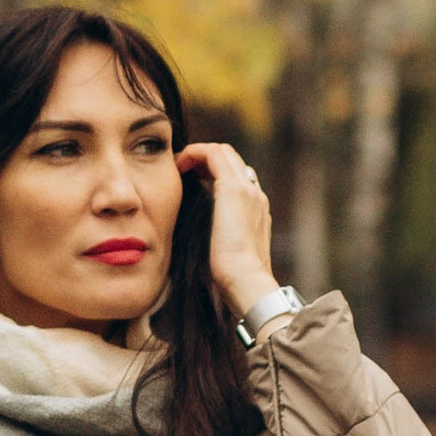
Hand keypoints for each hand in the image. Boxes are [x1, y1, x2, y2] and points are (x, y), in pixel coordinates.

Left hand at [177, 138, 277, 322]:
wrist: (246, 283)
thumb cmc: (232, 280)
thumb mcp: (226, 255)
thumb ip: (217, 241)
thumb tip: (196, 244)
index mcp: (257, 212)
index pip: (238, 178)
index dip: (213, 173)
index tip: (190, 180)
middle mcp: (256, 196)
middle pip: (232, 160)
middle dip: (205, 158)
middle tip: (181, 167)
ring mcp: (247, 189)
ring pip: (223, 152)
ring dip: (198, 153)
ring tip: (178, 164)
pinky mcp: (232, 189)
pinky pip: (212, 154)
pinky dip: (194, 153)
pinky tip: (178, 163)